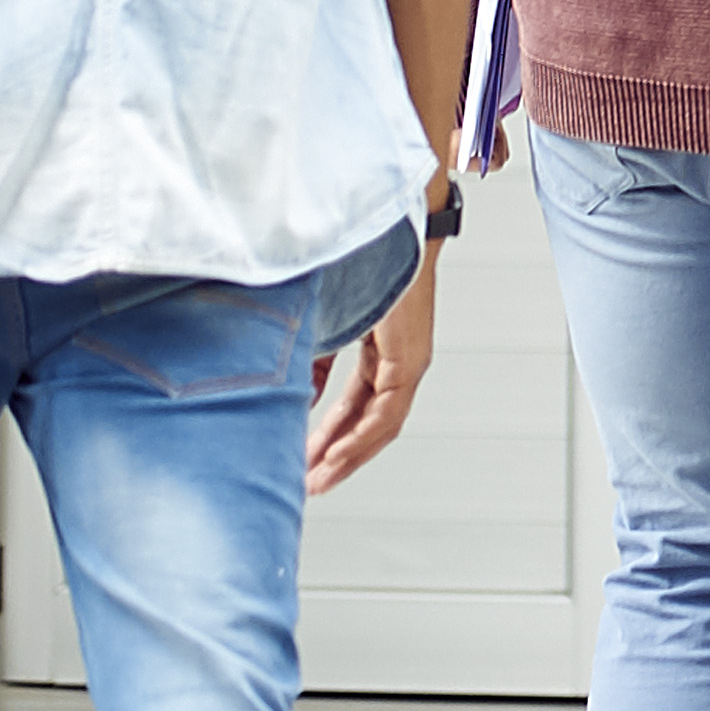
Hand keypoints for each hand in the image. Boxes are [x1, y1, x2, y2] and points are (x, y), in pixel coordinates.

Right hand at [305, 243, 439, 493]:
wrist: (383, 226)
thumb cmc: (353, 261)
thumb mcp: (321, 322)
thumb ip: (313, 359)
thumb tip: (300, 396)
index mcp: (377, 347)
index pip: (353, 404)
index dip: (327, 434)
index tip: (302, 460)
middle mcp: (398, 359)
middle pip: (366, 421)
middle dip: (335, 455)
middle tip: (307, 484)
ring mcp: (408, 361)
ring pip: (378, 425)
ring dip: (347, 456)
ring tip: (317, 483)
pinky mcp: (410, 361)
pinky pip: (387, 414)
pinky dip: (360, 440)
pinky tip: (335, 460)